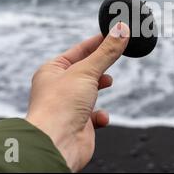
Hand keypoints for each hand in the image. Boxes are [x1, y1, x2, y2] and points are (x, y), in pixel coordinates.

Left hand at [26, 22, 129, 171]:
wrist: (56, 143)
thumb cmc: (61, 105)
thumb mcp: (87, 70)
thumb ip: (107, 51)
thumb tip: (122, 29)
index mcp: (52, 71)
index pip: (78, 50)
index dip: (97, 42)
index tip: (115, 34)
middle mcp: (58, 88)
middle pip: (85, 70)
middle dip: (100, 66)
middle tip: (116, 57)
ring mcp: (69, 107)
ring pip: (90, 92)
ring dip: (99, 88)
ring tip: (107, 82)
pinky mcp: (79, 125)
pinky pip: (94, 115)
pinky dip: (100, 115)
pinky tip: (100, 116)